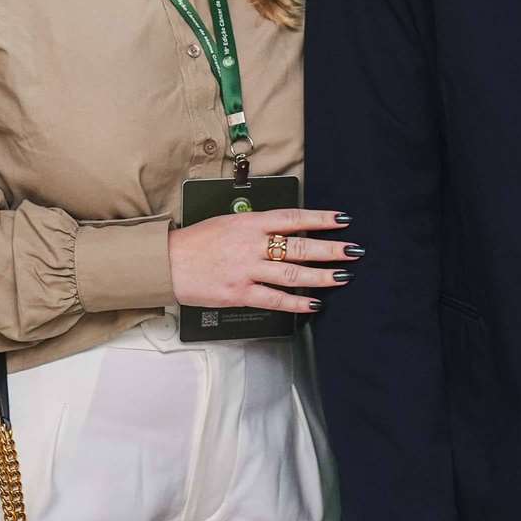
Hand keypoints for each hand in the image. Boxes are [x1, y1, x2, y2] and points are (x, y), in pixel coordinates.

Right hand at [168, 207, 353, 314]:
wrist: (168, 263)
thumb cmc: (196, 242)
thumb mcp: (228, 221)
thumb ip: (256, 226)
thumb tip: (285, 229)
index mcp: (249, 222)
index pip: (293, 218)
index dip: (321, 219)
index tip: (342, 220)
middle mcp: (251, 245)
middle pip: (300, 246)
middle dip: (331, 249)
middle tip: (353, 250)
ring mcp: (247, 270)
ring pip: (293, 273)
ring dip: (322, 275)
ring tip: (343, 276)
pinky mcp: (240, 293)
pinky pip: (275, 299)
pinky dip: (297, 302)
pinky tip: (313, 302)